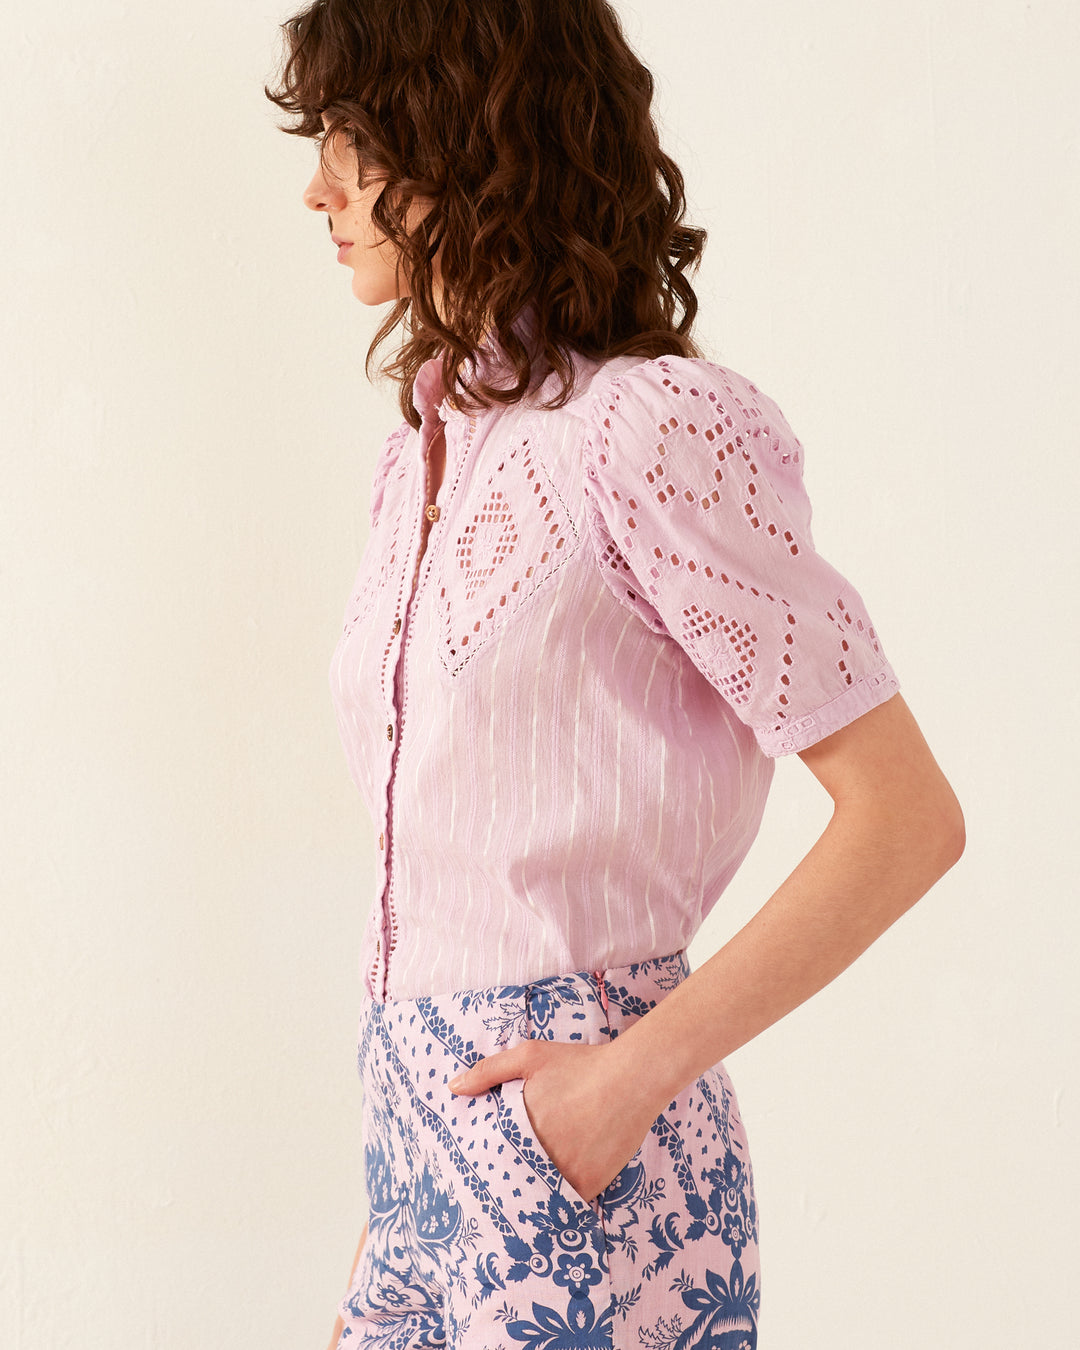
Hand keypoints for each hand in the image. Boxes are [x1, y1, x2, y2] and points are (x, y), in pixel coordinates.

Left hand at [448, 1040, 656, 1201]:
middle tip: (492, 1196)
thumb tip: (453, 1088)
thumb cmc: (580, 1064)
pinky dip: (560, 1204)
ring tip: (518, 1208)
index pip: (490, 1157)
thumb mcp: (530, 1055)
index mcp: (519, 1128)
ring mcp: (566, 1174)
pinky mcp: (589, 1184)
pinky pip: (567, 1203)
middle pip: (513, 1179)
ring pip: (538, 1195)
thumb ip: (489, 1071)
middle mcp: (540, 1156)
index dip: (484, 1166)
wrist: (632, 1078)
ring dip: (531, 1198)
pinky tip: (552, 1206)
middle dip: (504, 1185)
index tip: (476, 1174)